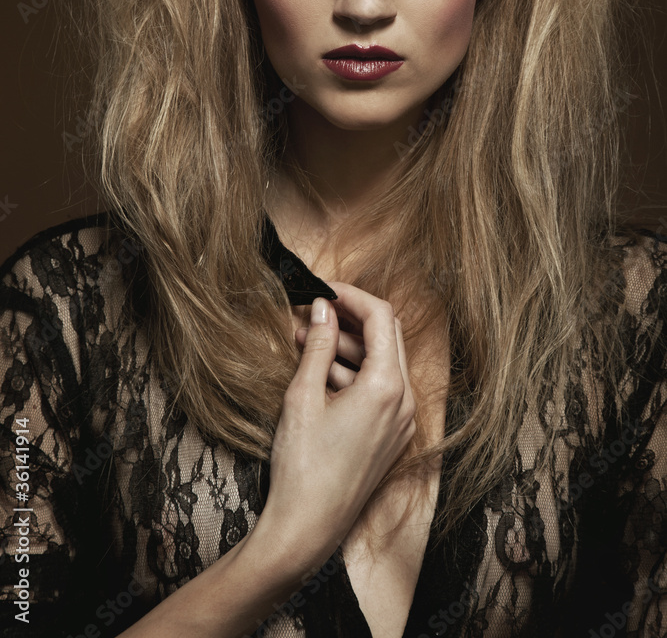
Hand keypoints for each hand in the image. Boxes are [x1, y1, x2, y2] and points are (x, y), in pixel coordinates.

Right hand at [263, 282, 416, 563]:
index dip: (351, 295)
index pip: (381, 317)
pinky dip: (352, 373)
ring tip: (303, 337)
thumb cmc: (302, 465)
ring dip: (347, 346)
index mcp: (388, 387)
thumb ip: (317, 346)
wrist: (307, 529)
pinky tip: (317, 368)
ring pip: (382, 363)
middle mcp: (405, 401)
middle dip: (350, 318)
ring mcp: (401, 421)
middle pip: (387, 337)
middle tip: (313, 309)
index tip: (322, 288)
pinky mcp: (391, 436)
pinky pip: (380, 389)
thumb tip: (322, 308)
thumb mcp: (303, 396)